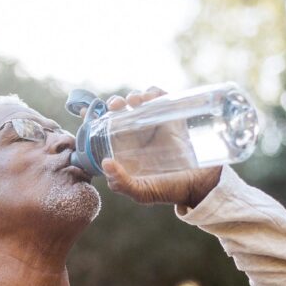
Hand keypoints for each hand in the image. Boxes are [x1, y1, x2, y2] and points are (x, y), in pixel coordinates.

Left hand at [83, 87, 220, 206]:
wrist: (200, 185)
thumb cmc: (169, 190)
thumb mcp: (142, 192)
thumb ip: (122, 183)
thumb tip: (106, 163)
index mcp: (125, 150)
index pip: (104, 129)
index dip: (93, 117)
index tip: (85, 111)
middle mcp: (138, 135)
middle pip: (121, 111)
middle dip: (115, 103)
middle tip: (116, 105)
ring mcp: (155, 124)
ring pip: (140, 101)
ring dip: (134, 96)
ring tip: (136, 101)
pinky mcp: (172, 117)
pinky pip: (161, 98)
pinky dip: (155, 92)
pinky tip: (151, 97)